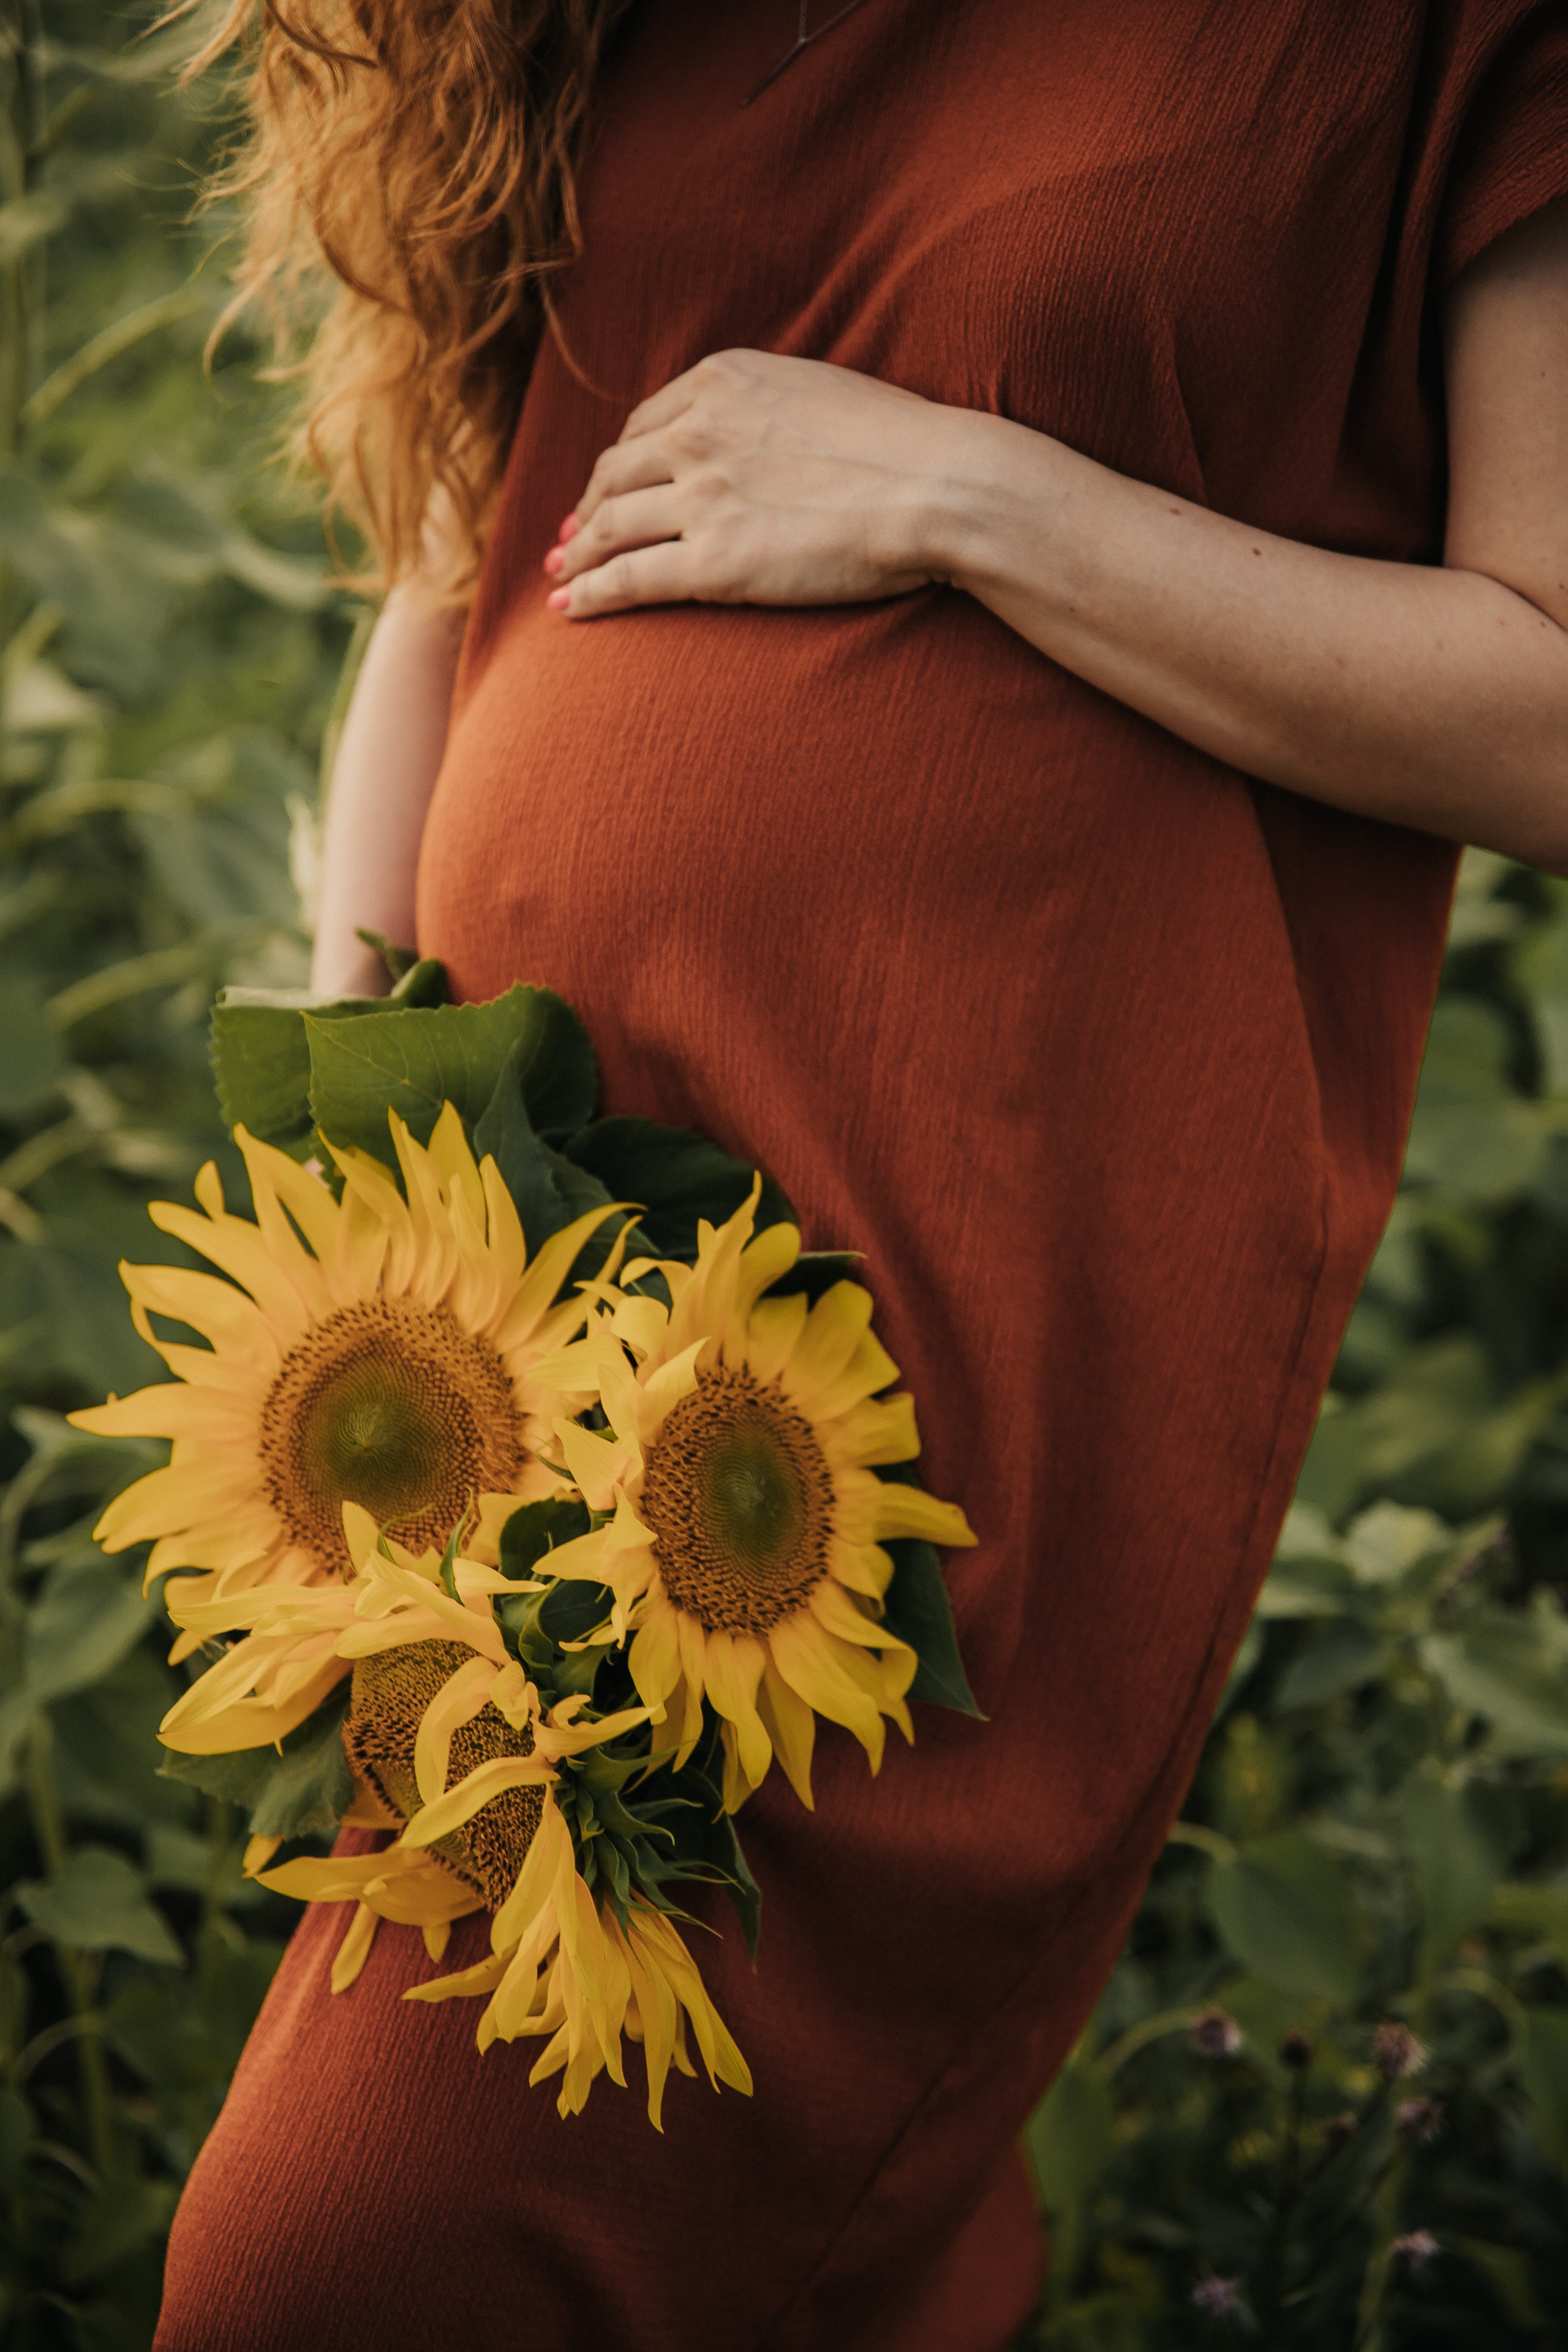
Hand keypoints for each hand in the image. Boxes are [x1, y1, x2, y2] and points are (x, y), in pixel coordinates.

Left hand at [544, 349, 954, 617]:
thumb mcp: (816, 393)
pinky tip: (571, 609)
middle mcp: (698, 431)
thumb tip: (752, 435)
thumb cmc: (902, 446)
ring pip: (608, 527)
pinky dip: (590, 594)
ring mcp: (702, 496)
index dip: (617, 465)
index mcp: (721, 381)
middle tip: (569, 537)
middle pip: (615, 474)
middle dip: (585, 510)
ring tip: (563, 575)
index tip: (606, 490)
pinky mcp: (714, 560)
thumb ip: (765, 408)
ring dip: (577, 554)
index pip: (644, 425)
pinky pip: (628, 579)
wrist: (937, 486)